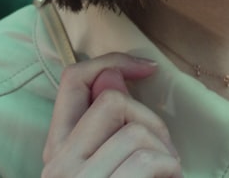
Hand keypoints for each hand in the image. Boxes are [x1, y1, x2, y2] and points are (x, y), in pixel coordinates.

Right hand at [42, 53, 181, 177]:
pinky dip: (170, 167)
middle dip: (150, 119)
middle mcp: (59, 163)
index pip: (73, 80)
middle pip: (112, 101)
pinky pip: (148, 160)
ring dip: (165, 150)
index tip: (148, 68)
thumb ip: (105, 121)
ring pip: (136, 132)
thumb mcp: (106, 157)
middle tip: (164, 147)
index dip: (113, 62)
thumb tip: (113, 75)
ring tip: (168, 169)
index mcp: (57, 148)